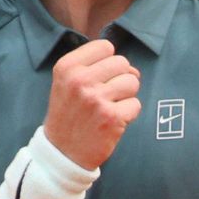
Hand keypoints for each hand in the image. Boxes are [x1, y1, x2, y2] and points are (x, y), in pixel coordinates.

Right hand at [44, 37, 140, 169]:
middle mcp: (80, 80)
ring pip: (132, 82)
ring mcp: (96, 98)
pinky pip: (136, 104)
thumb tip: (133, 69)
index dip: (108, 62)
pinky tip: (113, 121)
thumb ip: (97, 67)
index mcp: (67, 67)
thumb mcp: (69, 83)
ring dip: (126, 95)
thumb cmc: (70, 113)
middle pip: (122, 63)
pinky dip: (129, 113)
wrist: (62, 151)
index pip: (105, 46)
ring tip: (109, 107)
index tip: (99, 77)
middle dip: (120, 78)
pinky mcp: (112, 117)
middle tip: (105, 95)